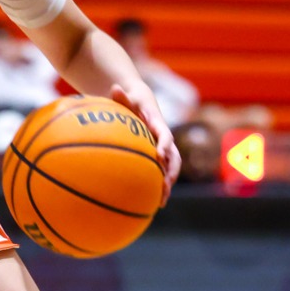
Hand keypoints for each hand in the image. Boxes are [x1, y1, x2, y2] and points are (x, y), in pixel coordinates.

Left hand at [110, 84, 179, 202]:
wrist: (143, 103)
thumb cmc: (133, 100)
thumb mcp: (127, 97)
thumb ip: (122, 95)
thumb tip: (115, 87)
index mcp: (158, 125)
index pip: (165, 135)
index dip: (164, 144)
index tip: (159, 154)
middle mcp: (164, 139)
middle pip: (174, 157)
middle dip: (171, 171)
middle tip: (165, 185)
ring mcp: (163, 149)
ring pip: (170, 169)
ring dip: (168, 184)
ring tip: (161, 201)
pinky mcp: (158, 157)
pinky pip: (161, 173)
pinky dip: (159, 186)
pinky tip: (151, 203)